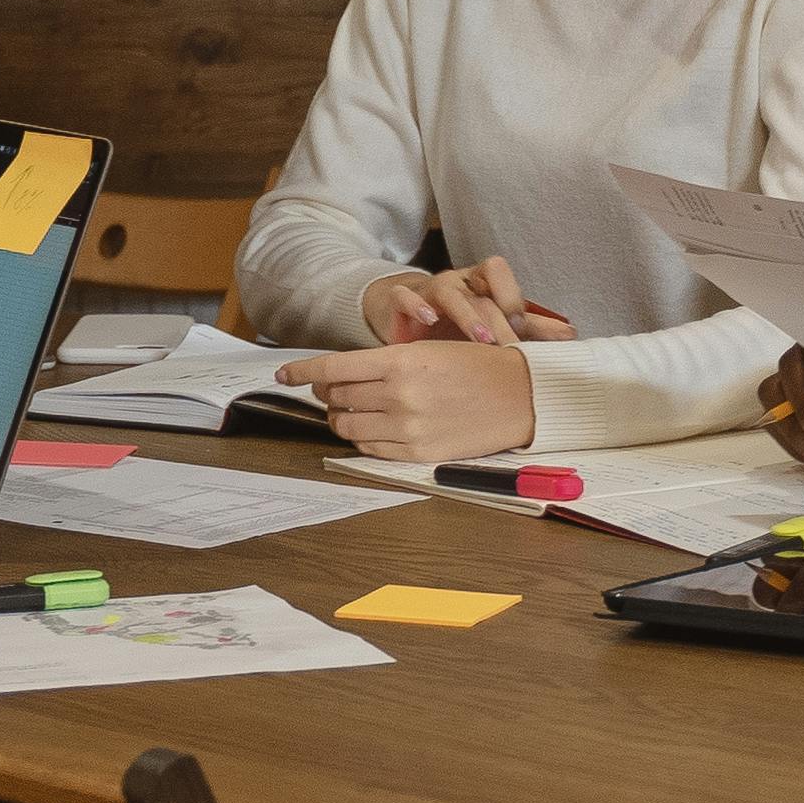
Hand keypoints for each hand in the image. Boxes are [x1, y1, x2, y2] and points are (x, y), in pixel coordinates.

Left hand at [274, 341, 534, 462]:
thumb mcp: (427, 349)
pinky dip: (361, 436)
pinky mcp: (417, 453)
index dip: (302, 370)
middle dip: (327, 391)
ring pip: (347, 425)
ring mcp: (407, 427)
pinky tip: (371, 426)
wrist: (520, 395)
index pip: (333, 367)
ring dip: (341, 416)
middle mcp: (399, 395)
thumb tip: (341, 373)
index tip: (283, 373)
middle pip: (336, 396)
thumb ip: (384, 361)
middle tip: (332, 387)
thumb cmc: (477, 365)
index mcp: (400, 361)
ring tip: (351, 408)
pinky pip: (370, 447)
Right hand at [362, 258, 576, 348]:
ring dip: (467, 315)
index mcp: (481, 282)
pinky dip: (416, 306)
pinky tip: (428, 321)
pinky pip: (405, 296)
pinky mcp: (401, 302)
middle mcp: (457, 282)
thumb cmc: (457, 321)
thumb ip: (530, 328)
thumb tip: (572, 334)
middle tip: (510, 349)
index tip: (522, 329)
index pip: (498, 271)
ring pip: (447, 291)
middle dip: (497, 321)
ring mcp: (428, 290)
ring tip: (482, 339)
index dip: (512, 296)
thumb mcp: (494, 322)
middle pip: (479, 293)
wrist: (407, 317)